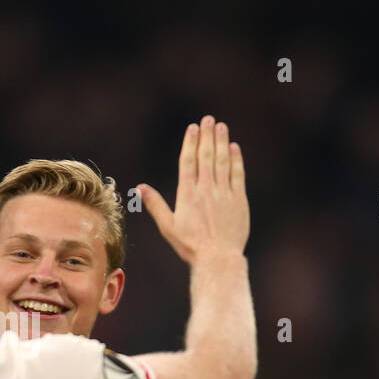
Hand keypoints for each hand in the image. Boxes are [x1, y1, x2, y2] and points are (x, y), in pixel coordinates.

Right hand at [139, 116, 248, 262]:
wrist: (218, 258)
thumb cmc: (190, 245)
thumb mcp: (168, 226)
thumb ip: (155, 204)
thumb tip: (140, 188)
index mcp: (187, 195)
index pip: (188, 162)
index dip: (190, 142)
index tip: (193, 128)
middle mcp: (206, 190)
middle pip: (206, 156)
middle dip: (207, 136)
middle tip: (208, 120)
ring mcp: (224, 194)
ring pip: (222, 162)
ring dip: (221, 142)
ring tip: (221, 127)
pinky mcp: (239, 200)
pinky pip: (237, 175)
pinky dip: (236, 160)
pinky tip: (234, 148)